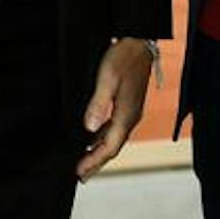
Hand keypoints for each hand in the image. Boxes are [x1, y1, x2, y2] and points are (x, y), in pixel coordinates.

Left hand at [77, 39, 153, 180]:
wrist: (140, 42)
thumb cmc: (123, 57)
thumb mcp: (108, 78)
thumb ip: (98, 104)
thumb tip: (89, 128)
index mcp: (126, 115)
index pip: (110, 147)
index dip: (94, 161)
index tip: (79, 172)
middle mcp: (130, 117)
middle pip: (113, 147)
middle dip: (97, 162)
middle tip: (81, 176)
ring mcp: (130, 111)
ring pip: (113, 138)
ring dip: (99, 151)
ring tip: (86, 162)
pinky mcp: (128, 104)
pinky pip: (114, 128)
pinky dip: (103, 137)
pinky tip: (93, 137)